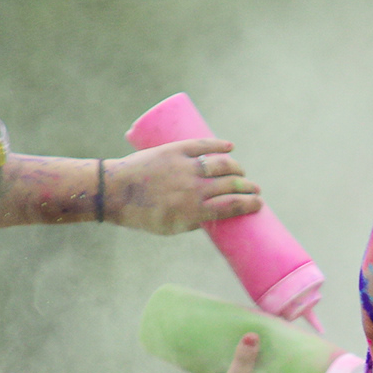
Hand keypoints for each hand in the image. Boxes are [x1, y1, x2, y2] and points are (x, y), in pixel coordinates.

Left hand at [109, 139, 261, 234]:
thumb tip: (213, 215)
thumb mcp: (170, 228)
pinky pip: (203, 144)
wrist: (114, 191)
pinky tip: (230, 147)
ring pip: (222, 164)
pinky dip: (219, 144)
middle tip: (253, 189)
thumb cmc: (142, 215)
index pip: (233, 206)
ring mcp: (185, 168)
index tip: (259, 204)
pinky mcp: (175, 150)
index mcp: (194, 211)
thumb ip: (193, 222)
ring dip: (237, 167)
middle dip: (248, 187)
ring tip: (241, 172)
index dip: (250, 204)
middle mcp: (193, 188)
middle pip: (231, 184)